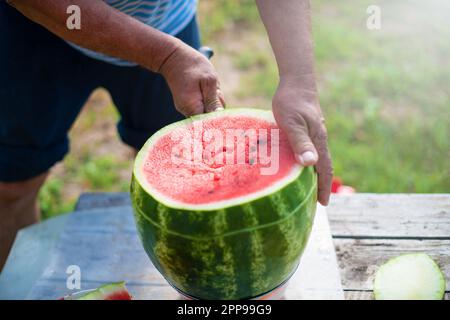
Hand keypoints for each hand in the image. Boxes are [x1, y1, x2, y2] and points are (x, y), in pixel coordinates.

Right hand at [159, 41, 224, 115]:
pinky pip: (202, 106)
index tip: (219, 99)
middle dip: (216, 105)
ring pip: (207, 111)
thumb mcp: (209, 81)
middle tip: (214, 88)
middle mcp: (187, 112)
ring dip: (212, 100)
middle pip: (210, 117)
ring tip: (208, 86)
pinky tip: (204, 87)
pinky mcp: (187, 105)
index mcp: (192, 108)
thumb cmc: (192, 66)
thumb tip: (219, 117)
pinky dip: (207, 98)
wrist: (173, 57)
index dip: (218, 114)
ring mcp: (186, 109)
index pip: (210, 122)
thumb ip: (214, 101)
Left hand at [272, 76, 332, 205]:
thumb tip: (310, 165)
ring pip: (315, 159)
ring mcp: (313, 134)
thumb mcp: (293, 123)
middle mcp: (319, 140)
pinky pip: (308, 150)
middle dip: (320, 185)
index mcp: (319, 142)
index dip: (325, 187)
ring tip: (305, 188)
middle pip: (322, 167)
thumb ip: (301, 143)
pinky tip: (295, 165)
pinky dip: (305, 162)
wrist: (296, 82)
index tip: (323, 204)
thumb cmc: (292, 102)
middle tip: (313, 202)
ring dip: (313, 174)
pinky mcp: (306, 130)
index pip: (325, 169)